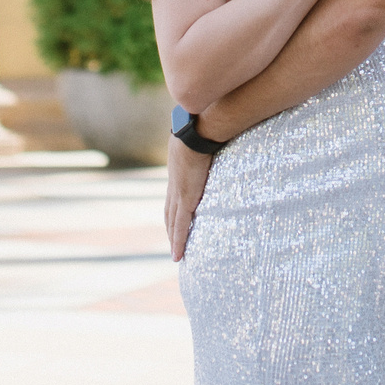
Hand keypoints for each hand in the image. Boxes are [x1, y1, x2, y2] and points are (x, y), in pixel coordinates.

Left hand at [165, 136, 214, 261]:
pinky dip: (179, 242)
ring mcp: (178, 193)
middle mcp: (174, 185)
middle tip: (172, 242)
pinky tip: (178, 255)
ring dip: (173, 239)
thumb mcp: (200, 138)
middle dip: (170, 228)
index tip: (174, 220)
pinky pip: (181, 226)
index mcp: (177, 172)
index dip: (172, 210)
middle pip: (168, 213)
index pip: (172, 196)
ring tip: (176, 253)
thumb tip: (216, 136)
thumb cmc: (202, 128)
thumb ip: (205, 144)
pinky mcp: (186, 199)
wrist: (197, 131)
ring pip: (172, 223)